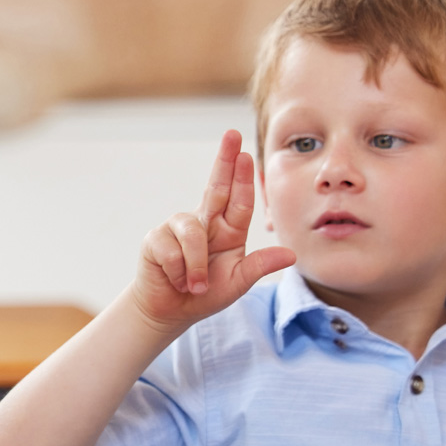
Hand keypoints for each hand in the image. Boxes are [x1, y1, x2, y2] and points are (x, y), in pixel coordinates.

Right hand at [134, 130, 296, 331]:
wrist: (169, 310)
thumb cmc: (204, 294)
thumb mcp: (237, 283)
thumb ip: (259, 267)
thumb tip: (290, 254)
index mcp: (229, 230)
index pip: (240, 200)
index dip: (243, 177)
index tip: (246, 154)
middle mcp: (204, 222)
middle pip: (216, 187)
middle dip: (224, 160)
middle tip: (231, 134)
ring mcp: (177, 228)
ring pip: (193, 234)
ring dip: (196, 266)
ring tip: (194, 286)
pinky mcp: (156, 239)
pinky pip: (172, 251)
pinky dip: (179, 273)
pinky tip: (176, 280)